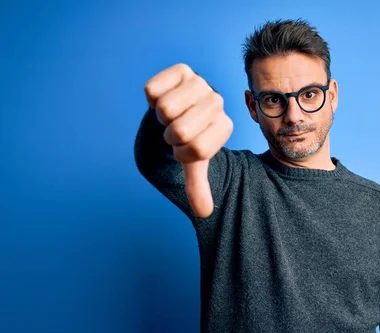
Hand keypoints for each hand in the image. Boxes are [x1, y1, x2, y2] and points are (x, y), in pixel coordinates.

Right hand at [144, 63, 232, 217]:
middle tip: (175, 130)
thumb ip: (198, 187)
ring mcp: (201, 83)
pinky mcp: (182, 70)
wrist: (177, 111)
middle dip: (170, 137)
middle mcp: (217, 101)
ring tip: (170, 115)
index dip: (182, 154)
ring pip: (166, 110)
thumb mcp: (193, 163)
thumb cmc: (187, 138)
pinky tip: (164, 98)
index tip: (185, 147)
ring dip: (160, 118)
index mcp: (225, 126)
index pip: (196, 150)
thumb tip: (204, 213)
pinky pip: (153, 91)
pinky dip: (151, 100)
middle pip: (180, 130)